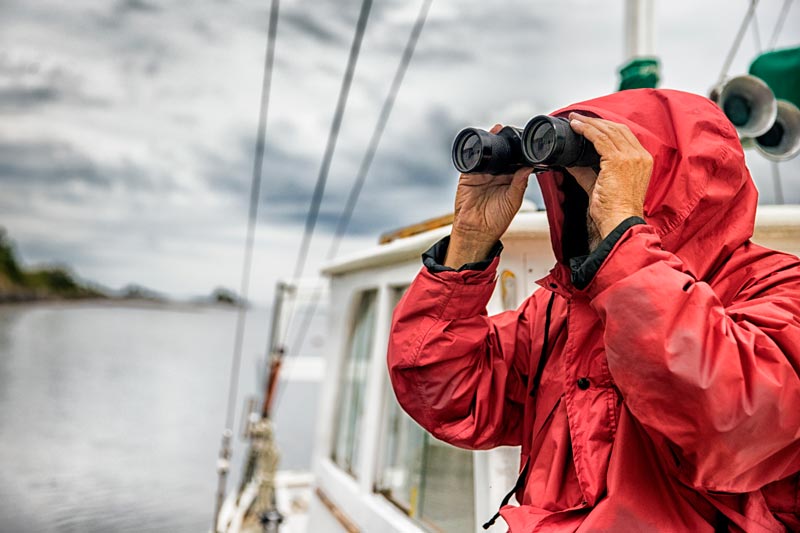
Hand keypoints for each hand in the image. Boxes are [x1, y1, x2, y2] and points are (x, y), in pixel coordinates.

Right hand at [445, 124, 531, 268]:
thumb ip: (520, 183)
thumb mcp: (513, 201)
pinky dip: (474, 152)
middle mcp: (496, 175)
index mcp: (509, 180)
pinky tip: (480, 144)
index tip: (525, 141)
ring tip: (496, 131)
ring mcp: (482, 174)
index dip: (519, 152)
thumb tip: (529, 167)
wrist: (477, 231)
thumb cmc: (496, 221)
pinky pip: (471, 161)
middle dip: (505, 142)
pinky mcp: (468, 176)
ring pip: (487, 154)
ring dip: (490, 142)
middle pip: (501, 154)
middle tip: (510, 131)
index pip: (515, 161)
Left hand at [566, 113, 652, 239]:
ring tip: (574, 120)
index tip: (590, 124)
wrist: (619, 222)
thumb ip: (587, 172)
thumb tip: (571, 163)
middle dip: (596, 122)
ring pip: (607, 131)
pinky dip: (586, 131)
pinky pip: (600, 138)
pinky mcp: (619, 160)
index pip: (624, 136)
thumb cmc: (614, 211)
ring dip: (589, 123)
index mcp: (641, 161)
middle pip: (617, 129)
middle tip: (578, 118)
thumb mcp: (600, 185)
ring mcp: (631, 157)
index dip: (606, 127)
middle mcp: (639, 156)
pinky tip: (576, 128)